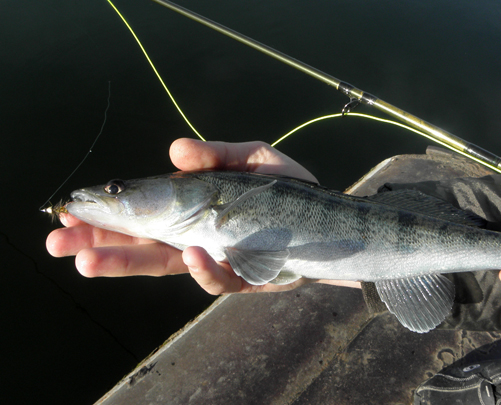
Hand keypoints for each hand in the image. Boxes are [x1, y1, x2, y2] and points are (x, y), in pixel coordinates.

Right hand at [47, 138, 356, 293]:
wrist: (330, 220)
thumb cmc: (289, 189)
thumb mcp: (254, 159)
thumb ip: (216, 154)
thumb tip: (175, 151)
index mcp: (192, 209)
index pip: (142, 213)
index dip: (108, 214)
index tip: (72, 211)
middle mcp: (197, 236)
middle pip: (140, 244)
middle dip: (98, 244)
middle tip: (59, 245)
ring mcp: (218, 259)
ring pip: (165, 266)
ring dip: (128, 262)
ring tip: (90, 258)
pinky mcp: (245, 277)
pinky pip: (218, 277)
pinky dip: (202, 268)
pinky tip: (188, 252)